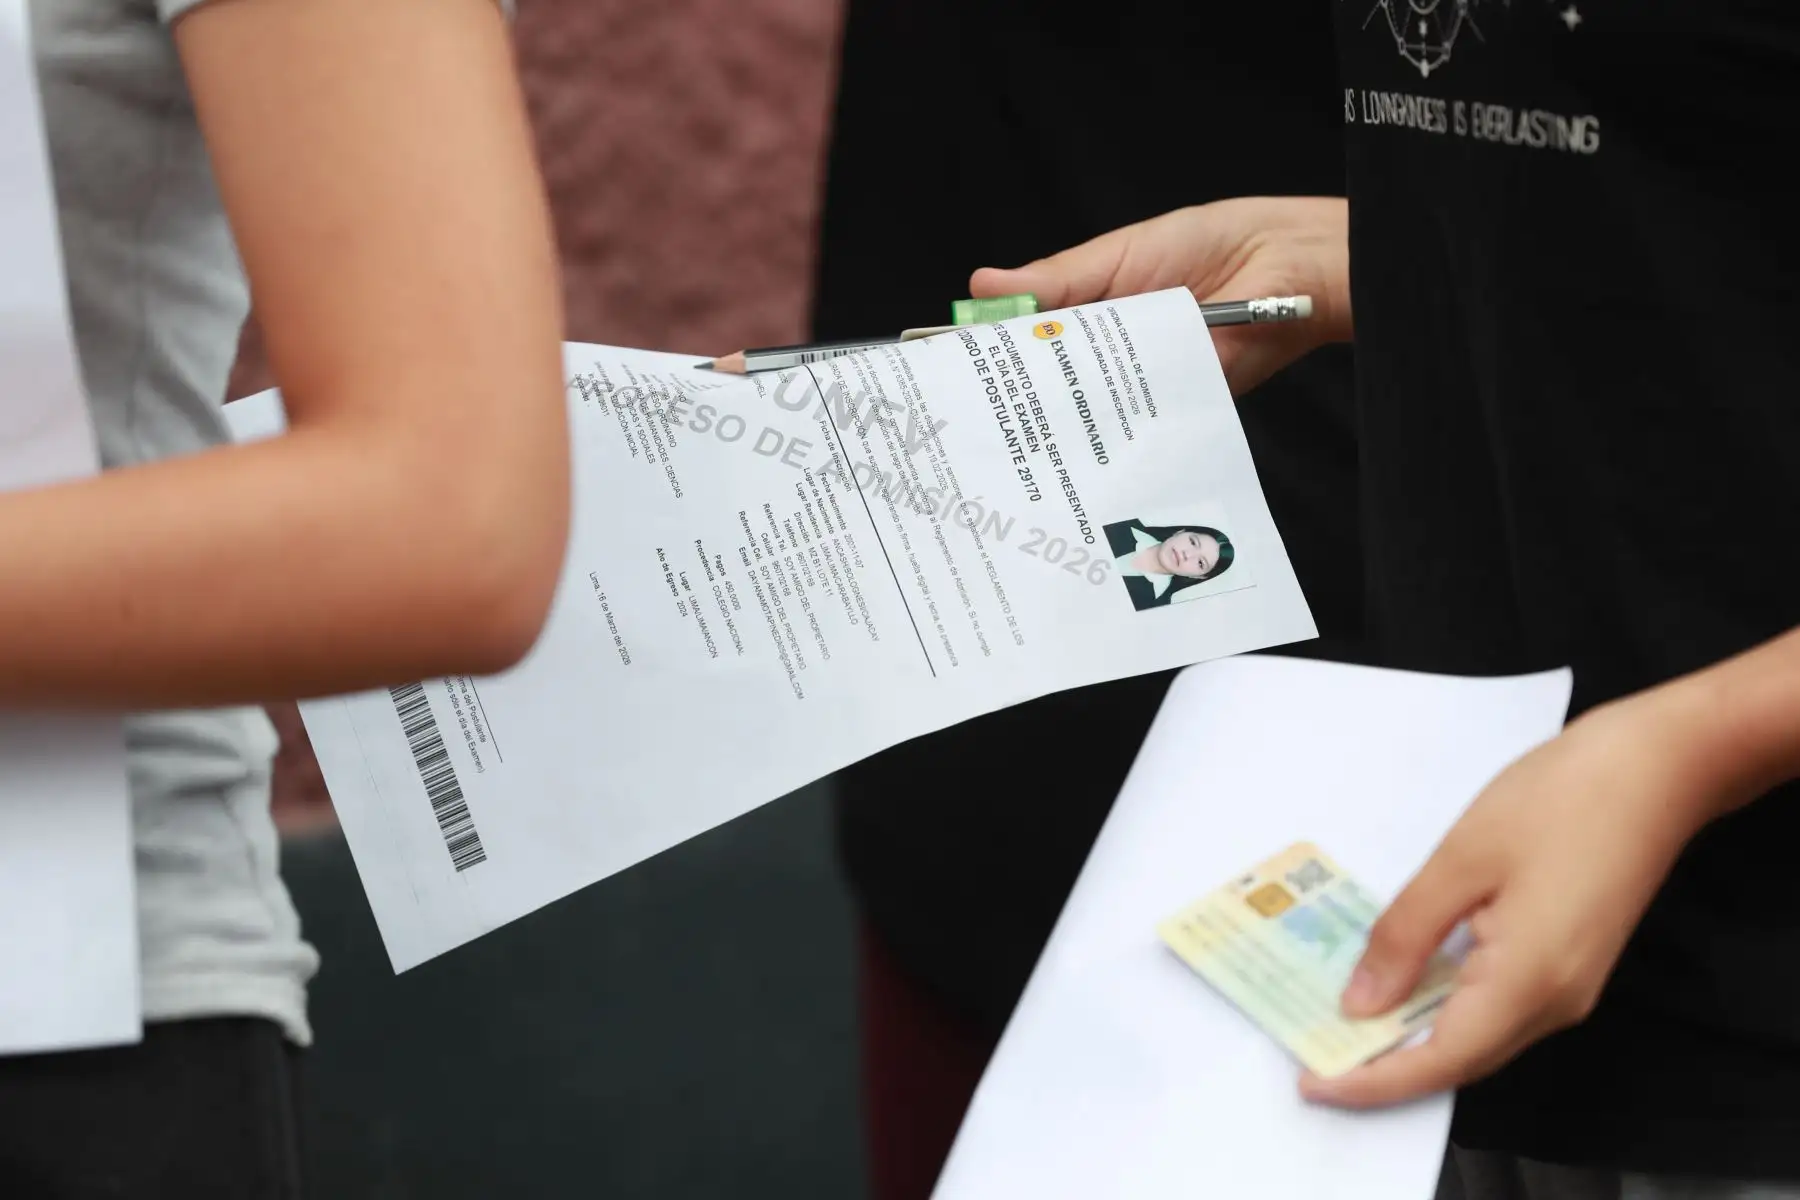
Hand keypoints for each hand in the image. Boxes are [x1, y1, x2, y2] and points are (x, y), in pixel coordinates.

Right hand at [969, 197, 1351, 395]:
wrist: (1286, 268)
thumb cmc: (1208, 244)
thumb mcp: (1119, 255)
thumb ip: (1056, 280)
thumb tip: (983, 286)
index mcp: (1092, 309)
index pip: (1030, 335)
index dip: (991, 351)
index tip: (945, 364)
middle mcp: (1111, 354)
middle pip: (1051, 381)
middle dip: (1012, 393)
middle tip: (963, 410)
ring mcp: (1141, 384)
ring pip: (1087, 409)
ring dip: (1054, 416)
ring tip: (1005, 429)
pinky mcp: (1174, 408)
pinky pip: (1133, 426)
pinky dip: (1108, 430)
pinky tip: (1072, 438)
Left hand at [1299, 684, 1727, 1108]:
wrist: (1657, 769)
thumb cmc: (1560, 799)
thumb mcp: (1462, 859)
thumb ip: (1406, 934)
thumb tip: (1362, 1003)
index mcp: (1528, 981)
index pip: (1440, 1060)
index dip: (1373, 1081)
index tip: (1312, 1083)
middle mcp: (1555, 1002)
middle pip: (1460, 1059)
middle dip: (1385, 1066)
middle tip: (1315, 1048)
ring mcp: (1569, 988)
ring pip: (1478, 1037)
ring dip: (1413, 1037)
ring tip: (1345, 1022)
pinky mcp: (1571, 964)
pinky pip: (1497, 1008)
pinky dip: (1445, 1008)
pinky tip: (1404, 984)